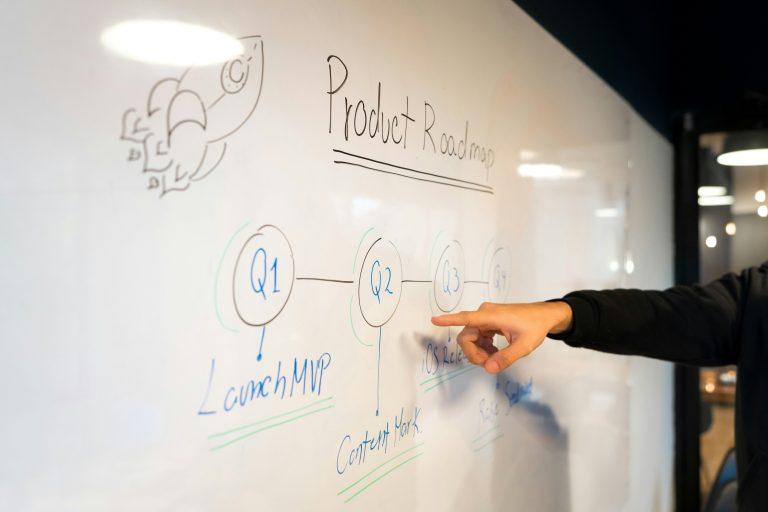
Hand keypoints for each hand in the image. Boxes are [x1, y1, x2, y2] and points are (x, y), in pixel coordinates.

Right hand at [431, 301, 572, 373]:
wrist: (545, 316)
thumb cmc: (535, 327)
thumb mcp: (524, 346)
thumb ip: (506, 358)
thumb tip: (488, 369)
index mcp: (491, 316)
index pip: (466, 318)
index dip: (449, 320)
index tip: (434, 319)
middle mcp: (485, 314)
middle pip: (466, 336)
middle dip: (474, 353)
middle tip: (489, 364)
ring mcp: (486, 317)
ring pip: (471, 338)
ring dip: (479, 351)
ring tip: (495, 359)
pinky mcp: (489, 321)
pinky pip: (478, 336)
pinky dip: (483, 347)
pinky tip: (494, 352)